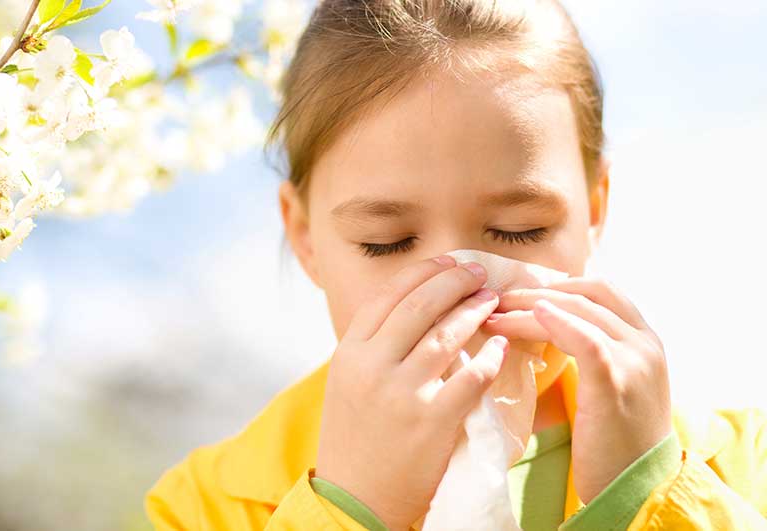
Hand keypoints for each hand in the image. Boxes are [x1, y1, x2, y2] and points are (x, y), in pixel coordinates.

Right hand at [315, 255, 509, 530]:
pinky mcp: (431, 421)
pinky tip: (500, 345)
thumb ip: (373, 347)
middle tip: (478, 272)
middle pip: (419, 305)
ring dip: (475, 311)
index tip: (448, 261)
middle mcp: (372, 366)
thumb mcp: (347, 383)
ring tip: (492, 299)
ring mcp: (401, 393)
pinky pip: (470, 377)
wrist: (355, 498)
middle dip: (454, 280)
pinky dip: (489, 356)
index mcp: (349, 353)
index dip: (423, 271)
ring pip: (446, 335)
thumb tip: (413, 306)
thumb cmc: (354, 438)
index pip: (388, 295)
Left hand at [482, 277, 672, 502]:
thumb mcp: (611, 387)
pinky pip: (585, 339)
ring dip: (529, 307)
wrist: (639, 489)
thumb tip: (544, 327)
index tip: (519, 293)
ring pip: (579, 311)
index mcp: (645, 340)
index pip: (602, 290)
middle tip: (495, 300)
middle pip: (587, 293)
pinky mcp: (615, 383)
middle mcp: (645, 343)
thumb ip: (591, 353)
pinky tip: (526, 317)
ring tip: (493, 315)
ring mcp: (635, 360)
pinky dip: (555, 322)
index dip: (558, 284)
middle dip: (536, 291)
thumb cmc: (616, 442)